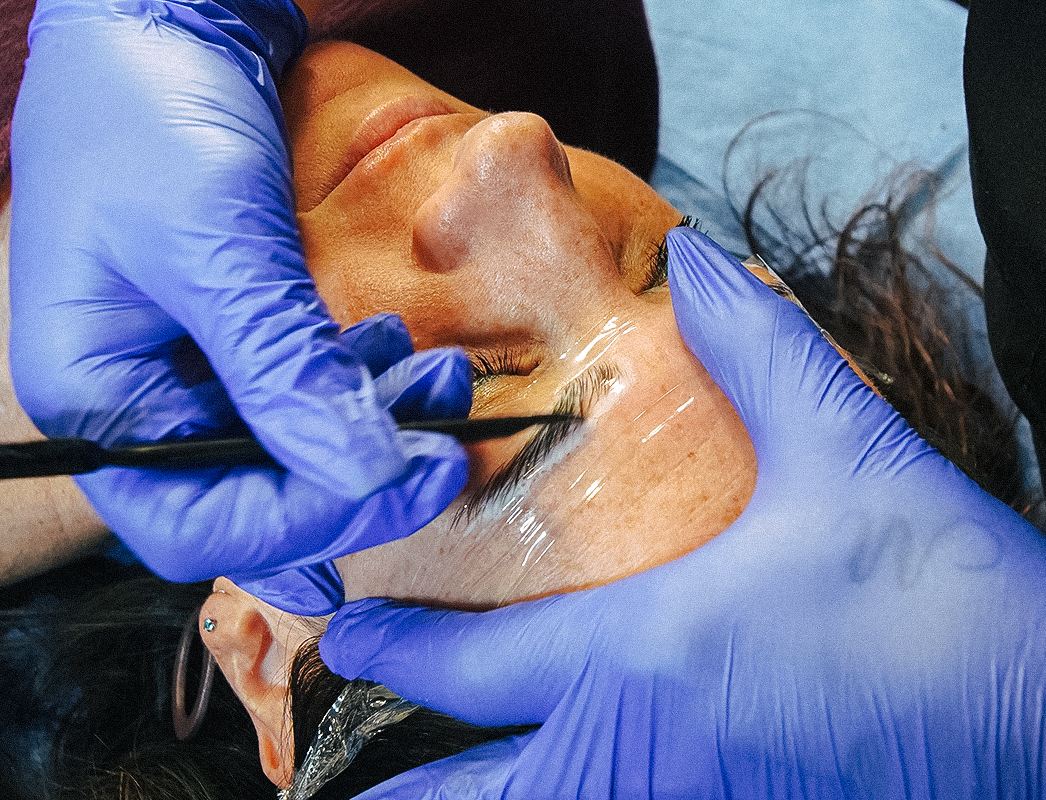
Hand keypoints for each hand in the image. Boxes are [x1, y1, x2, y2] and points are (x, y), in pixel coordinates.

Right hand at [9, 0, 469, 581]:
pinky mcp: (233, 339)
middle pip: (250, 503)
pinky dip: (359, 388)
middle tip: (448, 451)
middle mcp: (134, 403)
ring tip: (440, 377)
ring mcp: (185, 373)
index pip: (193, 522)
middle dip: (356, 483)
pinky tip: (396, 350)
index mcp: (92, 399)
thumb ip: (284, 367)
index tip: (409, 479)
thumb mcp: (216, 243)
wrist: (163, 22)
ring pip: (289, 454)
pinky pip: (303, 397)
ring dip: (373, 432)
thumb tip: (367, 475)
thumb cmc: (152, 112)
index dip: (304, 522)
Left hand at [319, 228, 1045, 797]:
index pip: (473, 667)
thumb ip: (757, 345)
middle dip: (392, 789)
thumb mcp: (849, 448)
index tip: (339, 634)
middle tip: (330, 763)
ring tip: (426, 788)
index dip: (391, 653)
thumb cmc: (950, 591)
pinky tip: (565, 784)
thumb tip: (698, 255)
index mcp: (652, 650)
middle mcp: (649, 750)